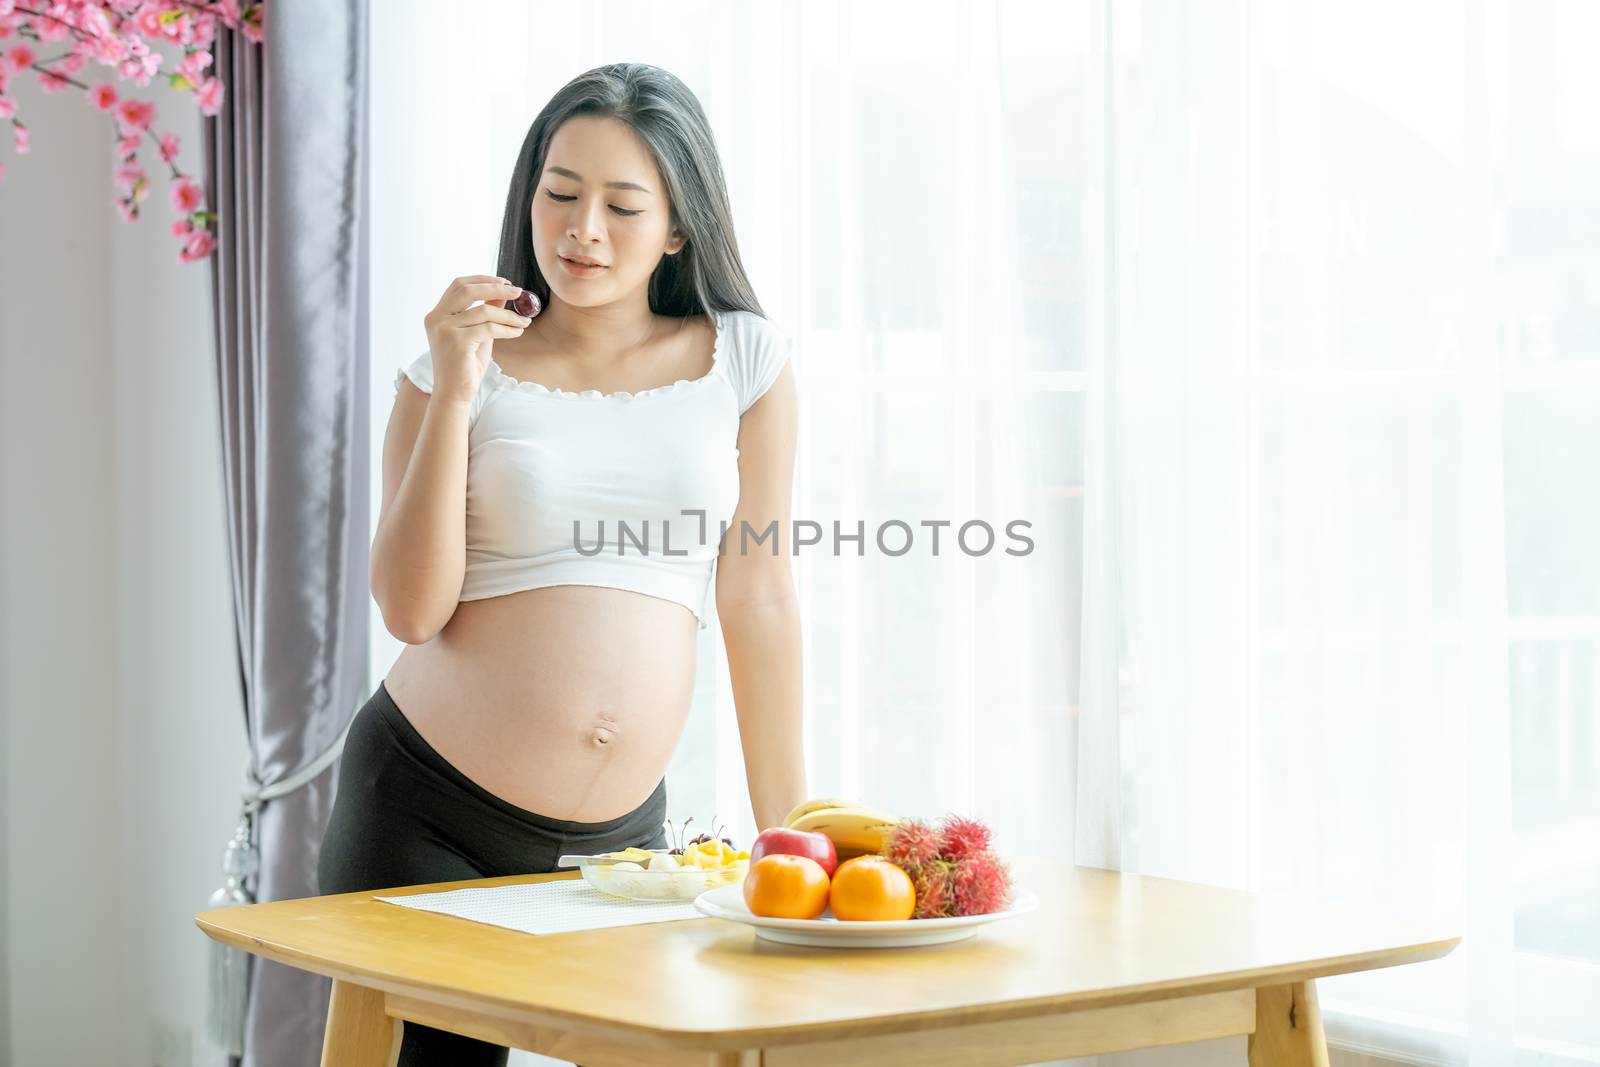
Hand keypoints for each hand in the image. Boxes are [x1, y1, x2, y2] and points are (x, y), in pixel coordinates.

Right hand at [421, 274, 537, 404]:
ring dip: (508, 315)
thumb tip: (501, 294)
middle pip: (468, 290)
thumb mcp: (477, 334)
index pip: (459, 285)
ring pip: (484, 311)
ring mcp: (444, 329)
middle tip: (518, 292)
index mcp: (437, 314)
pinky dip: (507, 329)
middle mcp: (436, 318)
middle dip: (496, 288)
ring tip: (524, 322)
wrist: (454, 394)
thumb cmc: (465, 366)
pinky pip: (489, 328)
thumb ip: (485, 313)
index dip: (483, 280)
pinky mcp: (456, 341)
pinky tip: (517, 332)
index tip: (505, 282)